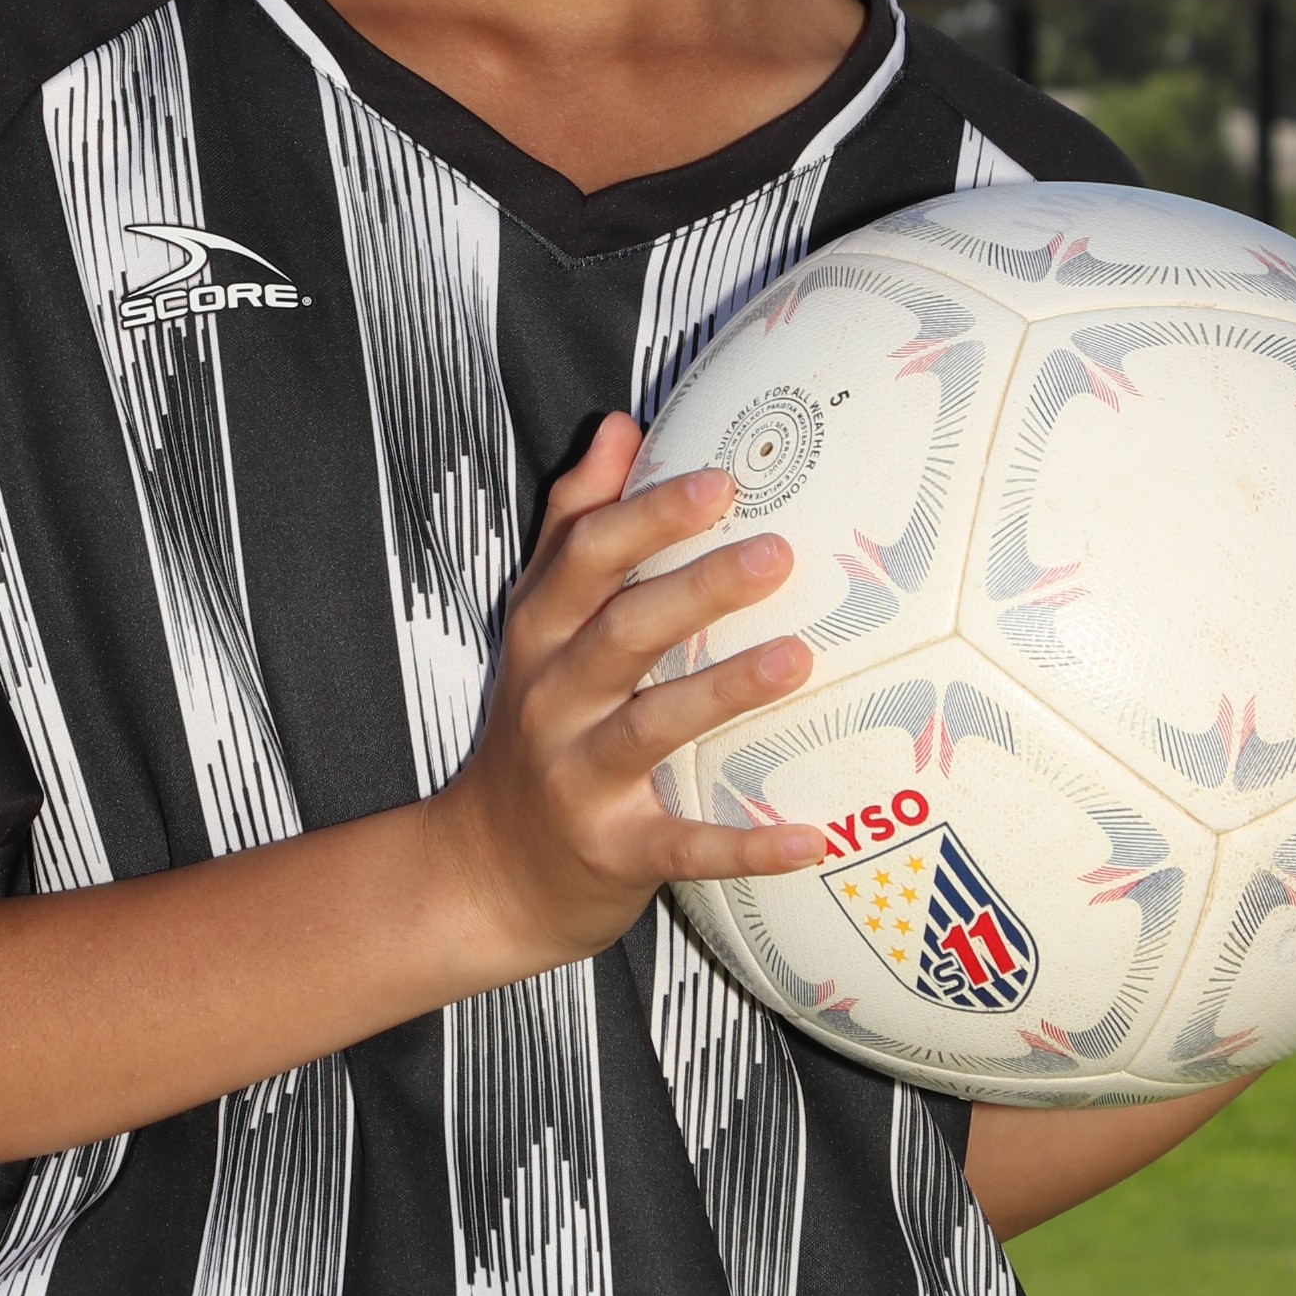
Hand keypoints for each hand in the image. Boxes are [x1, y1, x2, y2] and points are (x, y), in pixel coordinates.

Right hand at [433, 414, 823, 980]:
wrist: (485, 870)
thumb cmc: (535, 727)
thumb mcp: (537, 622)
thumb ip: (575, 524)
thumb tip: (619, 425)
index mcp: (542, 634)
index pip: (587, 559)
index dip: (650, 517)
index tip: (722, 480)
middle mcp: (553, 699)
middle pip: (622, 632)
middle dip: (696, 589)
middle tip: (777, 553)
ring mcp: (579, 777)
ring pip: (650, 727)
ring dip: (723, 692)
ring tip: (798, 659)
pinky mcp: (612, 850)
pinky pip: (683, 845)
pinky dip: (744, 844)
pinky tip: (810, 834)